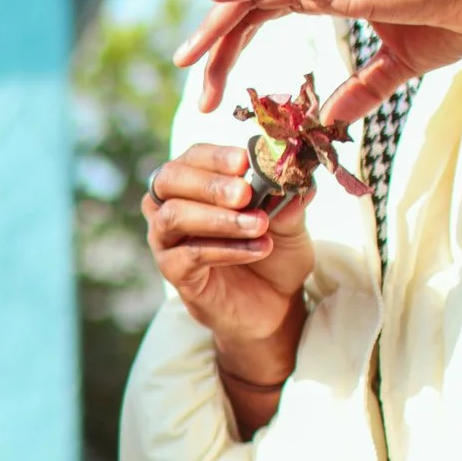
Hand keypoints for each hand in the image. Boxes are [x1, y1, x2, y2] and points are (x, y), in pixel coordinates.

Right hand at [143, 144, 312, 384]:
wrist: (275, 304)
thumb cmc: (275, 253)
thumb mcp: (291, 221)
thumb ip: (288, 200)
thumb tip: (294, 178)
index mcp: (195, 184)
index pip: (192, 158)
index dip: (215, 156)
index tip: (246, 160)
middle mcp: (171, 207)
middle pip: (168, 180)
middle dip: (208, 183)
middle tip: (245, 193)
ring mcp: (167, 241)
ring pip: (172, 217)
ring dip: (217, 218)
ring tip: (259, 224)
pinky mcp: (174, 272)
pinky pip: (189, 255)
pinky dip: (226, 249)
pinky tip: (258, 248)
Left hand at [177, 0, 461, 121]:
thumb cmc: (455, 15)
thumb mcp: (399, 65)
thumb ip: (362, 90)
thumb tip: (330, 120)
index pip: (262, 18)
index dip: (231, 50)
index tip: (211, 90)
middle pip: (248, 10)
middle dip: (214, 49)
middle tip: (190, 87)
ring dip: (218, 28)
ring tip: (186, 59)